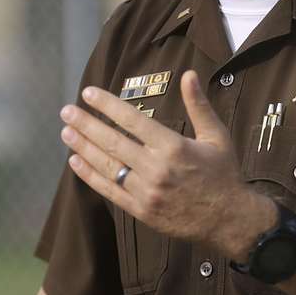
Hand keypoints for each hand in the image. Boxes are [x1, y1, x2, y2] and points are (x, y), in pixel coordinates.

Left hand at [59, 70, 272, 258]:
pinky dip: (90, 176)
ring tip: (66, 131)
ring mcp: (146, 192)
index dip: (107, 105)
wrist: (229, 220)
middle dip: (86, 124)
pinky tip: (76, 162)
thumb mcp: (216, 136)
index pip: (132, 120)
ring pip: (107, 166)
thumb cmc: (223, 174)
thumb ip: (198, 105)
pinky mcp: (141, 211)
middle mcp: (156, 169)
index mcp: (173, 147)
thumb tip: (188, 74)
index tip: (88, 93)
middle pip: (113, 142)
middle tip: (67, 111)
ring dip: (83, 147)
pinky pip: (110, 191)